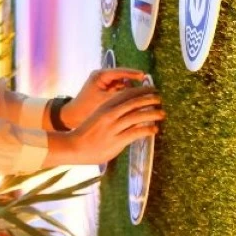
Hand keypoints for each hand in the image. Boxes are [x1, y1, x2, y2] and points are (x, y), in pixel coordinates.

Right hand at [46, 85, 162, 166]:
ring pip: (137, 116)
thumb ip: (112, 112)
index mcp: (105, 106)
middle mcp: (110, 114)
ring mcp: (113, 127)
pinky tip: (155, 129)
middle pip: (134, 103)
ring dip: (152, 113)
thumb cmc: (87, 133)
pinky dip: (147, 129)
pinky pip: (136, 133)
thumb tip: (129, 110)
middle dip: (149, 99)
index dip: (141, 90)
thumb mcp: (98, 116)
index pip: (127, 94)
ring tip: (162, 113)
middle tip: (160, 98)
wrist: (74, 146)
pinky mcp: (116, 140)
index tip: (152, 89)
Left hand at [62, 68, 148, 128]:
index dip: (133, 74)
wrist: (72, 117)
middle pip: (123, 77)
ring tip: (143, 95)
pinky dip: (126, 95)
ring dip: (132, 89)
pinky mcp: (106, 91)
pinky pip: (119, 90)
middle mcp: (102, 77)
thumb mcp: (105, 101)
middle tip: (147, 86)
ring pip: (122, 84)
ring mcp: (104, 84)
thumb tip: (138, 94)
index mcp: (100, 75)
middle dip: (135, 82)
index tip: (144, 76)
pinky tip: (135, 101)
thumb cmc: (85, 108)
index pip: (120, 71)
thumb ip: (121, 96)